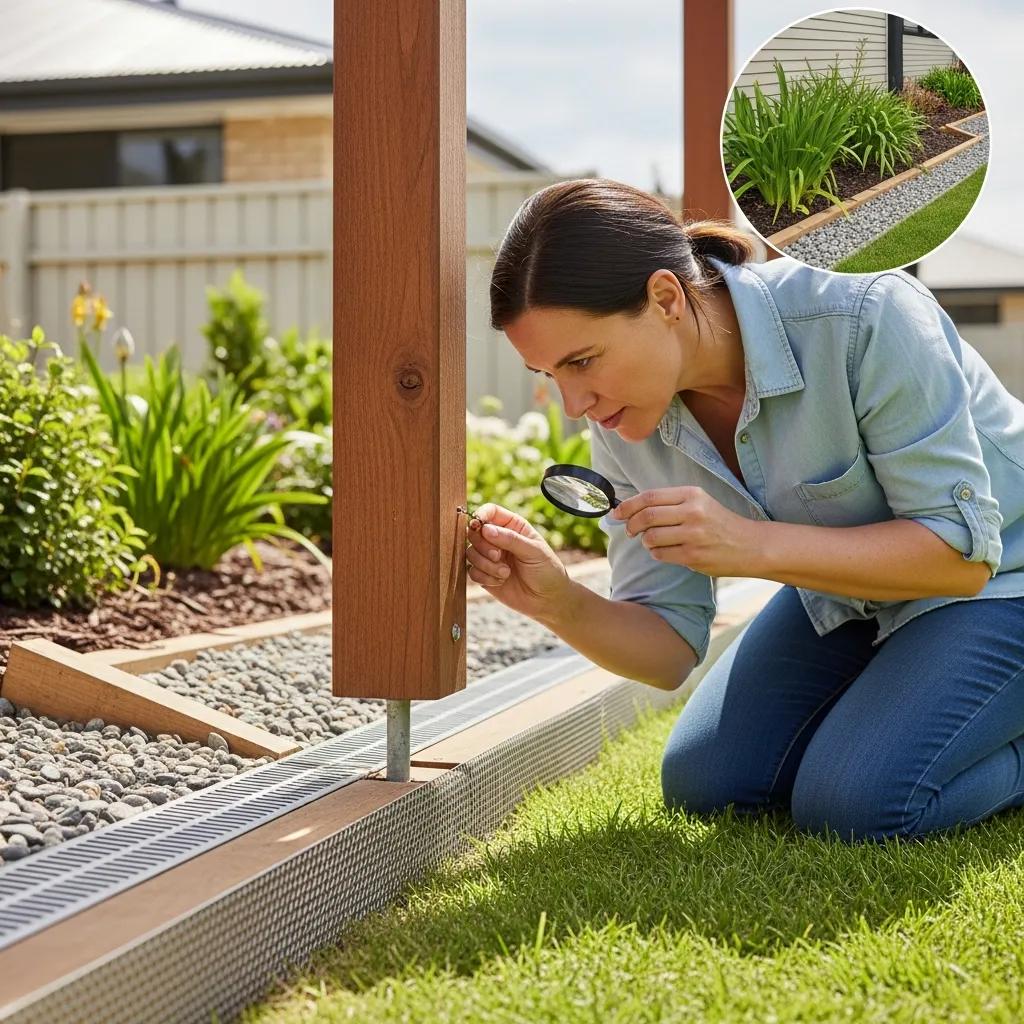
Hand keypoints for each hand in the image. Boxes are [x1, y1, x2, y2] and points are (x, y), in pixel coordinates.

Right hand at [464, 503, 571, 620]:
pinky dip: (484, 577)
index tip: (478, 526)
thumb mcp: (533, 551)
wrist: (548, 600)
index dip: (480, 515)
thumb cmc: (547, 570)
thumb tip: (485, 529)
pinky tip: (501, 582)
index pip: (490, 511)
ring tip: (505, 573)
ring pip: (471, 552)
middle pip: (474, 532)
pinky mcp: (485, 574)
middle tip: (498, 556)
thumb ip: (510, 539)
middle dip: (483, 545)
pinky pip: (472, 571)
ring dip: (485, 564)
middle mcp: (498, 539)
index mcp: (513, 526)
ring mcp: (490, 557)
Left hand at [611, 485, 757, 576]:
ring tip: (654, 541)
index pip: (649, 497)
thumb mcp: (699, 503)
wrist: (750, 545)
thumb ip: (669, 504)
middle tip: (630, 531)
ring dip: (645, 542)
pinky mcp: (693, 556)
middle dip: (630, 525)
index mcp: (692, 495)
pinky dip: (657, 553)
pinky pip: (660, 554)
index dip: (627, 505)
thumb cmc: (719, 523)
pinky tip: (667, 551)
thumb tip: (630, 509)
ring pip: (650, 538)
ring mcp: (693, 535)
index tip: (616, 513)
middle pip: (646, 517)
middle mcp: (692, 512)